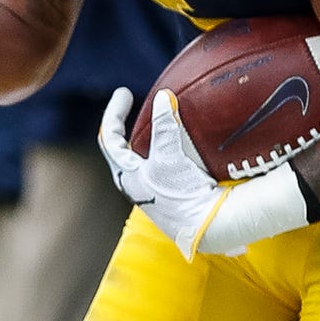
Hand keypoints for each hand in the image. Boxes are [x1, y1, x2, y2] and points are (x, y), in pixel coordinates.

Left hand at [97, 88, 309, 259]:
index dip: (114, 113)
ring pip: (146, 157)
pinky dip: (174, 147)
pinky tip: (189, 141)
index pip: (110, 139)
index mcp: (127, 177)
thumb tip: (162, 97)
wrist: (209, 227)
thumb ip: (165, 126)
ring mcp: (156, 190)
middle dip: (127, 126)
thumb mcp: (169, 156)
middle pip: (123, 149)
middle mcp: (137, 185)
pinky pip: (169, 163)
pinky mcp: (176, 192)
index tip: (125, 93)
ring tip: (162, 119)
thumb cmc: (182, 195)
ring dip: (152, 137)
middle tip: (135, 105)